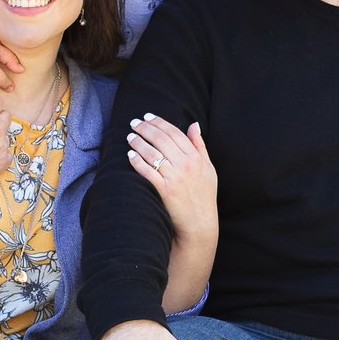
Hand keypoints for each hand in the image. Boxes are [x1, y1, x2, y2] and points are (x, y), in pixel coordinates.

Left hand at [124, 114, 215, 238]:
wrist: (200, 223)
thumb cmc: (204, 195)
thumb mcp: (208, 168)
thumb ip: (200, 146)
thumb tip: (194, 125)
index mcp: (196, 157)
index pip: (175, 133)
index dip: (159, 122)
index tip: (147, 117)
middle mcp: (186, 164)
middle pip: (162, 139)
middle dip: (145, 128)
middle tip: (133, 123)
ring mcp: (176, 177)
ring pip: (153, 153)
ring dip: (138, 142)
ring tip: (130, 137)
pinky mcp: (165, 190)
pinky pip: (148, 171)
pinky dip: (138, 161)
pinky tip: (130, 155)